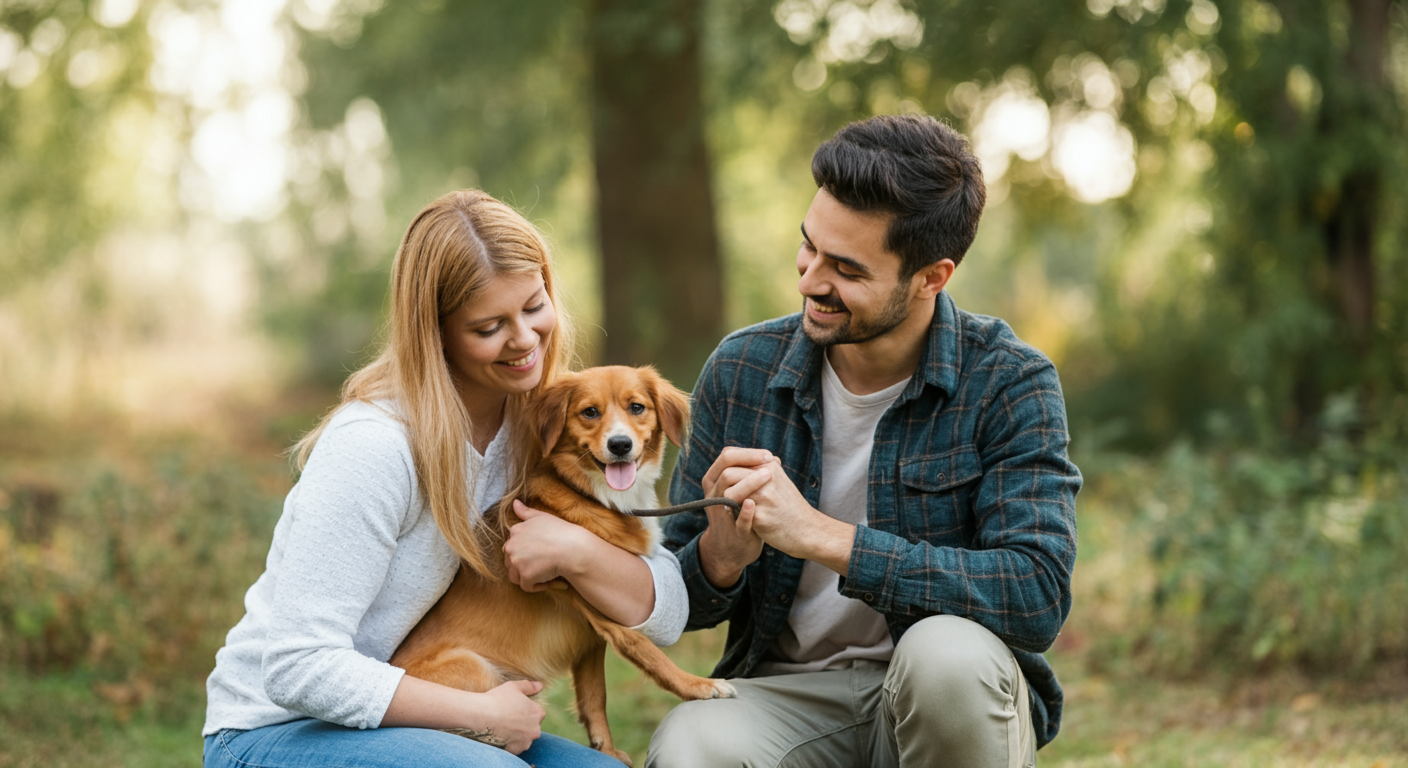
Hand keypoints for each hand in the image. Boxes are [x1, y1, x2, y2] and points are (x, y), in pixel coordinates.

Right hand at [480, 680, 544, 753]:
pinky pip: (514, 747)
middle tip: (507, 718)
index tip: (514, 709)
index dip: (526, 710)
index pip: (538, 712)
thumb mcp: (514, 687)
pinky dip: (509, 743)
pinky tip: (499, 736)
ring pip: (524, 738)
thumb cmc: (497, 699)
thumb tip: (540, 685)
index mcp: (538, 713)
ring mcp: (525, 742)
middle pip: (532, 726)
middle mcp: (535, 730)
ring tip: (501, 727)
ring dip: (517, 734)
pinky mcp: (515, 751)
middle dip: (523, 723)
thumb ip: (529, 686)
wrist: (480, 716)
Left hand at [503, 500, 588, 591]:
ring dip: (529, 577)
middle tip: (544, 565)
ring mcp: (517, 562)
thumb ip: (526, 512)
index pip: (512, 546)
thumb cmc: (561, 532)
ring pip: (516, 576)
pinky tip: (551, 581)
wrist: (573, 549)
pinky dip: (538, 586)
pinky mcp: (525, 576)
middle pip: (511, 562)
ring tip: (546, 573)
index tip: (542, 553)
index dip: (526, 552)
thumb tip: (514, 502)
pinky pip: (527, 586)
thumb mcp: (542, 517)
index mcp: (515, 531)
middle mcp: (511, 546)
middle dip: (525, 566)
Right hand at [697, 447, 772, 586]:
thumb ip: (749, 475)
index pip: (727, 456)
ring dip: (749, 483)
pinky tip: (755, 502)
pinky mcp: (734, 532)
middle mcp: (713, 495)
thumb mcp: (738, 491)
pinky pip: (738, 521)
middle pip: (726, 470)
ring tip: (769, 476)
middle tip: (769, 463)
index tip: (767, 455)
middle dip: (749, 462)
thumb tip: (772, 458)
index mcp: (714, 481)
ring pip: (728, 493)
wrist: (733, 548)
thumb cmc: (739, 513)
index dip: (748, 453)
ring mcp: (722, 514)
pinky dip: (746, 512)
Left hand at [708, 450, 856, 575]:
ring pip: (730, 492)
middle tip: (723, 495)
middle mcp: (767, 477)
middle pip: (729, 473)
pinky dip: (735, 516)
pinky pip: (737, 512)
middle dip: (722, 486)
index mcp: (770, 466)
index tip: (726, 481)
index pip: (734, 457)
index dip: (724, 470)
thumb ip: (762, 468)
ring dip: (727, 501)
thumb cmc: (790, 506)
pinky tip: (738, 519)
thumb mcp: (779, 481)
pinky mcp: (760, 516)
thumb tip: (742, 456)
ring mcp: (763, 497)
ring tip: (730, 507)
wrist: (807, 531)